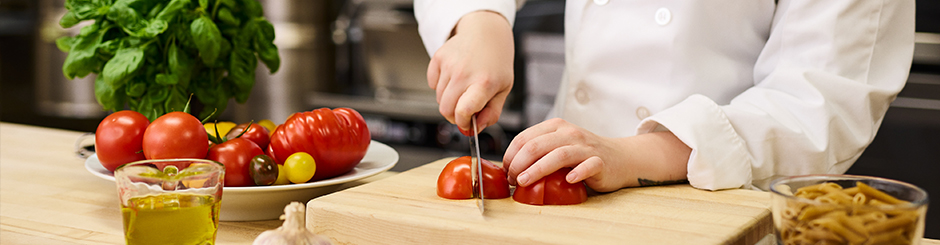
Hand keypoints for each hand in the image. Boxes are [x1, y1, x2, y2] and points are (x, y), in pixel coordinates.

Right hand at [427, 11, 513, 132]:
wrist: (486, 33)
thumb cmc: (496, 62)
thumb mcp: (504, 89)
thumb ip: (492, 113)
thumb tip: (475, 129)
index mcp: (483, 83)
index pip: (463, 112)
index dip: (463, 123)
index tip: (467, 123)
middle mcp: (464, 73)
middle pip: (446, 110)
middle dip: (454, 116)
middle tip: (465, 109)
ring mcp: (449, 65)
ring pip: (439, 99)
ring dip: (449, 100)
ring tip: (463, 89)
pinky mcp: (438, 58)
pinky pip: (432, 84)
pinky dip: (440, 86)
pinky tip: (454, 77)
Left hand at [502, 118, 691, 191]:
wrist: (619, 158)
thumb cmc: (582, 154)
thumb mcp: (558, 145)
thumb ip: (538, 150)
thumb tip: (509, 166)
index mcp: (555, 126)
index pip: (525, 137)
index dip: (511, 155)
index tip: (505, 171)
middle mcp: (569, 133)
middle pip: (537, 145)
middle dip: (519, 163)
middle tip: (512, 179)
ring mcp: (585, 146)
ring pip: (559, 154)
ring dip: (538, 169)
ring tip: (524, 181)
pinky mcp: (600, 161)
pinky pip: (588, 165)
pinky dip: (577, 172)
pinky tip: (568, 180)